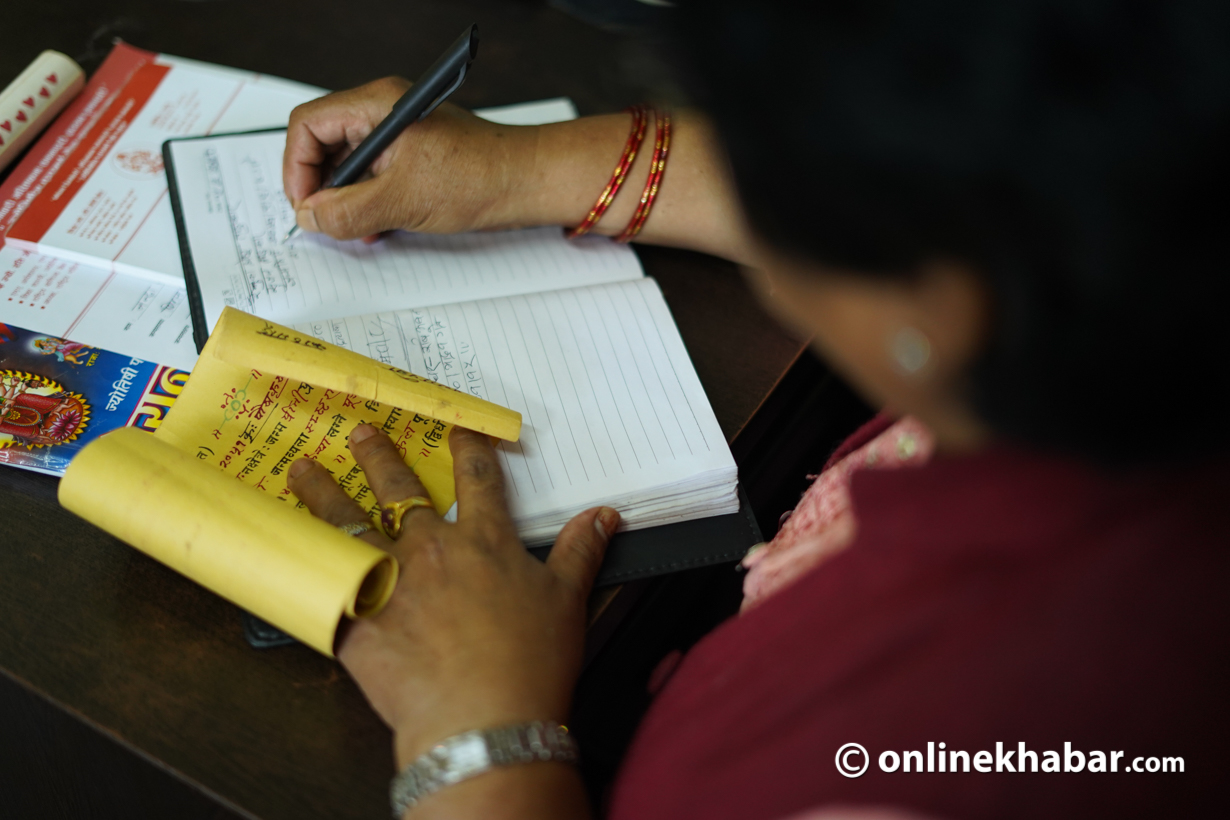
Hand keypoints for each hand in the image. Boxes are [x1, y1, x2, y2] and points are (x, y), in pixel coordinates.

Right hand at [283, 77, 536, 240]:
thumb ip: (349, 212)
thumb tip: (309, 218)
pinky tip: (377, 230)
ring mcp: (398, 137)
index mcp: (377, 105)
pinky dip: (368, 205)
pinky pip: (373, 178)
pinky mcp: (412, 159)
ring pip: (349, 167)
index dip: (297, 167)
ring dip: (345, 203)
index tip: (305, 206)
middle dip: (321, 189)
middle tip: (326, 224)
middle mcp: (383, 114)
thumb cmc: (480, 176)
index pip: (309, 125)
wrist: (528, 184)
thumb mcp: (404, 200)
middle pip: (324, 146)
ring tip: (357, 232)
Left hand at [286, 423, 618, 766]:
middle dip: (380, 456)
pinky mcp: (356, 619)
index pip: (478, 479)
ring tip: (303, 471)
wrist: (482, 719)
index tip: (457, 427)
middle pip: (400, 490)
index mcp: (485, 542)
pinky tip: (285, 550)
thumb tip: (603, 515)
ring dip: (324, 494)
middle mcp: (432, 550)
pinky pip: (324, 583)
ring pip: (349, 524)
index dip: (469, 448)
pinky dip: (304, 565)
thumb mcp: (568, 601)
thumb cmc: (531, 662)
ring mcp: (389, 581)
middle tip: (360, 432)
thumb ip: (581, 552)